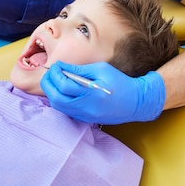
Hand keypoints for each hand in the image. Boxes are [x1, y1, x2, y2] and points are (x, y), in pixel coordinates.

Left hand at [40, 61, 165, 124]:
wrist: (136, 102)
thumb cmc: (120, 82)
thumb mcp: (101, 69)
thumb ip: (79, 70)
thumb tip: (60, 67)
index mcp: (92, 94)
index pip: (64, 85)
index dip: (56, 74)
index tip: (56, 65)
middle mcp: (87, 108)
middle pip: (56, 99)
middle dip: (48, 84)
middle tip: (50, 73)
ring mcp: (86, 116)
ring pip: (59, 106)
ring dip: (52, 92)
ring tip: (54, 80)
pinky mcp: (86, 120)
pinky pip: (66, 111)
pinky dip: (59, 100)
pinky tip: (62, 90)